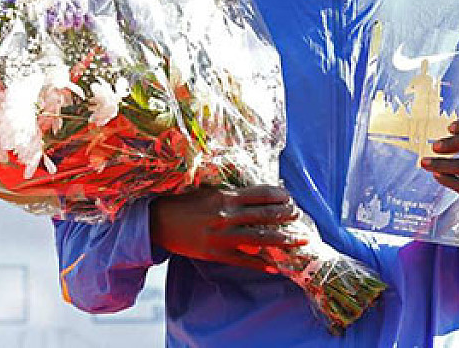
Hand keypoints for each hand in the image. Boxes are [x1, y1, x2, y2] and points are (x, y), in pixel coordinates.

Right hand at [149, 185, 306, 273]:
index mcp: (225, 197)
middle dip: (286, 216)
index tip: (290, 198)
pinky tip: (275, 267)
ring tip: (299, 240)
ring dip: (283, 239)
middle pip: (265, 215)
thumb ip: (232, 194)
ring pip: (260, 238)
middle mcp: (226, 215)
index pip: (261, 194)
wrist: (159, 222)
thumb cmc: (186, 203)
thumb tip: (257, 195)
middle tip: (299, 216)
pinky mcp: (216, 253)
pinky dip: (261, 264)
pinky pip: (244, 260)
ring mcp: (222, 236)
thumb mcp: (209, 192)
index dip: (279, 196)